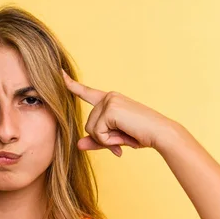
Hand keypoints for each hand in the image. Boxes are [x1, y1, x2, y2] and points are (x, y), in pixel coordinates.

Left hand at [62, 70, 176, 156]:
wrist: (161, 133)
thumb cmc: (141, 135)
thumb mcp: (114, 139)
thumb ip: (96, 141)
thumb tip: (77, 145)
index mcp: (110, 100)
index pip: (86, 92)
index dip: (71, 84)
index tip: (59, 72)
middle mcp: (108, 97)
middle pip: (88, 124)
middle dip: (103, 137)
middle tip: (123, 137)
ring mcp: (109, 101)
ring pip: (92, 129)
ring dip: (107, 139)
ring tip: (125, 135)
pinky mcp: (110, 109)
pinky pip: (98, 133)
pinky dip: (109, 140)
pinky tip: (124, 135)